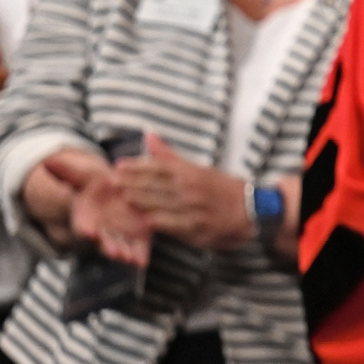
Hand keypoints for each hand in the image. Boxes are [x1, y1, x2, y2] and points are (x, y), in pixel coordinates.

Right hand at [25, 148, 148, 262]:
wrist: (117, 190)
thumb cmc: (95, 184)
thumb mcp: (84, 176)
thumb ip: (68, 172)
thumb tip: (48, 161)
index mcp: (85, 218)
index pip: (83, 225)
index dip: (85, 229)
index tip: (88, 231)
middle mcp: (102, 231)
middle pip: (104, 242)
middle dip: (109, 247)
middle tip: (114, 252)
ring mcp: (119, 236)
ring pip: (122, 248)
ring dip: (126, 254)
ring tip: (131, 259)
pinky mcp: (137, 237)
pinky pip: (139, 249)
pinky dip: (141, 256)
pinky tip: (143, 262)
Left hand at [118, 134, 255, 251]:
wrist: (252, 211)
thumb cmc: (224, 189)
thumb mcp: (199, 169)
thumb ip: (171, 156)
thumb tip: (149, 135)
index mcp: (190, 173)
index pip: (158, 167)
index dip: (137, 166)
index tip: (118, 165)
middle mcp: (190, 189)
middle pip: (155, 184)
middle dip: (132, 182)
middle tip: (111, 181)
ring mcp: (193, 209)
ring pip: (161, 203)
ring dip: (140, 200)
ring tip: (121, 196)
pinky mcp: (197, 228)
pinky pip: (174, 224)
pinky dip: (159, 221)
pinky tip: (144, 221)